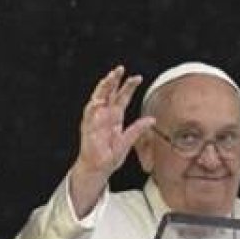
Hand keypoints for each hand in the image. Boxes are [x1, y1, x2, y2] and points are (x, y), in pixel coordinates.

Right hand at [68, 66, 154, 215]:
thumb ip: (138, 129)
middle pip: (109, 93)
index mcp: (115, 117)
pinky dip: (93, 107)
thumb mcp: (128, 142)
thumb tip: (152, 119)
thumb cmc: (111, 156)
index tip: (137, 77)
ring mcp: (95, 120)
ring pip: (98, 99)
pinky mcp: (87, 128)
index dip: (128, 87)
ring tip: (108, 78)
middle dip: (113, 81)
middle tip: (120, 69)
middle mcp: (105, 115)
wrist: (98, 168)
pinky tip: (98, 100)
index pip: (122, 97)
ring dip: (102, 89)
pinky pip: (89, 115)